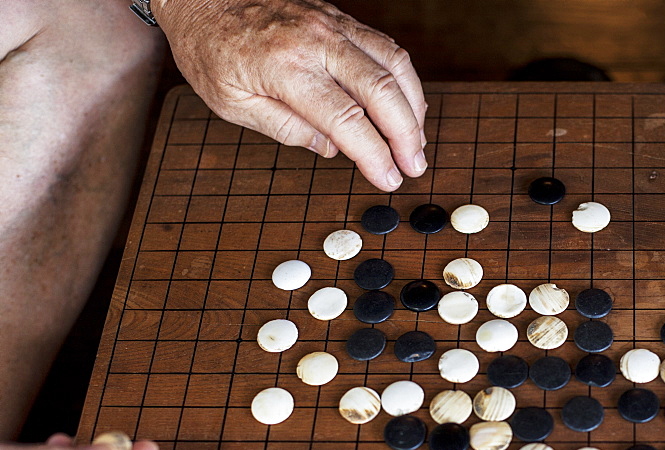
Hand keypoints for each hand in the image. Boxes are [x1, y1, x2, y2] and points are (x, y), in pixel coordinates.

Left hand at [153, 0, 426, 190]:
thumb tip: (333, 148)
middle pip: (382, 91)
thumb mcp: (232, 104)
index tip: (388, 179)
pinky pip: (386, 47)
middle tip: (414, 167)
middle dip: (406, 136)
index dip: (374, 154)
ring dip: (414, 107)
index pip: (347, 119)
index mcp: (286, 68)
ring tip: (416, 141)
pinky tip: (406, 105)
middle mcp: (316, 41)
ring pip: (394, 64)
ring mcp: (332, 24)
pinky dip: (404, 80)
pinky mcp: (339, 18)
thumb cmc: (211, 49)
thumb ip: (286, 129)